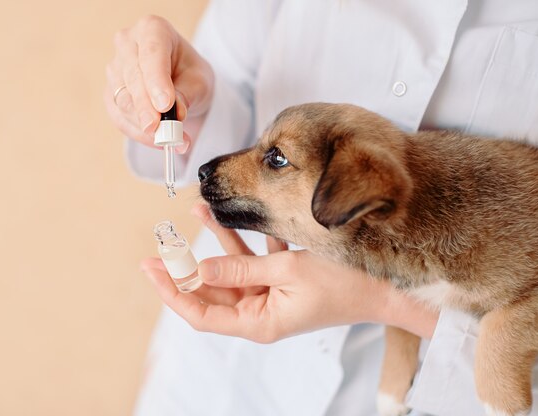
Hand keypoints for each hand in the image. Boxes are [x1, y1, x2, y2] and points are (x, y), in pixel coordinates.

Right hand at [105, 15, 213, 151]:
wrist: (180, 83)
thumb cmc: (189, 74)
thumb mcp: (199, 81)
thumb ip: (186, 94)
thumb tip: (175, 114)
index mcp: (152, 30)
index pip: (151, 54)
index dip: (156, 81)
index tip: (165, 105)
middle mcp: (127, 44)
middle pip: (133, 79)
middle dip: (148, 109)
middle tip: (164, 132)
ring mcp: (115, 69)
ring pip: (123, 101)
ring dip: (146, 127)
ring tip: (173, 142)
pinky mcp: (111, 95)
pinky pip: (120, 118)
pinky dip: (140, 134)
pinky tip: (158, 142)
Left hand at [142, 205, 438, 342]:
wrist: (386, 286)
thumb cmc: (345, 283)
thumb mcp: (287, 271)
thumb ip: (239, 270)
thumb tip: (200, 269)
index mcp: (258, 322)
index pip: (200, 313)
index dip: (173, 291)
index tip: (151, 269)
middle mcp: (260, 312)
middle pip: (211, 290)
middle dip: (187, 264)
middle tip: (162, 242)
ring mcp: (271, 295)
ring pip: (230, 269)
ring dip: (214, 242)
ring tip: (195, 210)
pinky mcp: (283, 279)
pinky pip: (253, 259)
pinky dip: (240, 239)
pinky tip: (225, 216)